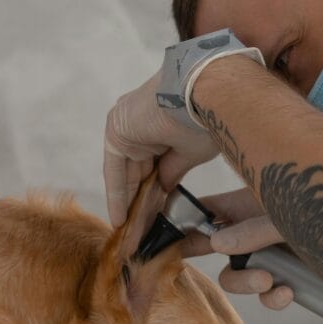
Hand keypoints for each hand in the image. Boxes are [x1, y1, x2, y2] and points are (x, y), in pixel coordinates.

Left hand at [104, 70, 217, 226]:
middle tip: (143, 229)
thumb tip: (165, 187)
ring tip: (132, 232)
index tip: (158, 214)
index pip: (155, 163)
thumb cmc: (207, 116)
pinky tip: (121, 219)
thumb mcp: (191, 151)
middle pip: (138, 169)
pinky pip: (115, 170)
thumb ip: (173, 170)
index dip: (155, 190)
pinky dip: (118, 194)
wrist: (205, 90)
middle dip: (141, 200)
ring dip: (130, 202)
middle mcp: (141, 122)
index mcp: (162, 122)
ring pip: (127, 172)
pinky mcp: (117, 130)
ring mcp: (127, 124)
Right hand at [180, 188, 294, 310]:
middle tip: (178, 263)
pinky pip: (265, 294)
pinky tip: (287, 291)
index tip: (164, 239)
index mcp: (249, 203)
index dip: (182, 221)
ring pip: (236, 275)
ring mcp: (267, 253)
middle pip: (212, 244)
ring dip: (246, 282)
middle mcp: (253, 227)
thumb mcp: (288, 217)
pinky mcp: (284, 276)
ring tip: (267, 281)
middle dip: (199, 254)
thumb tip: (216, 243)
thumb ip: (254, 230)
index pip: (204, 208)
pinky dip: (272, 298)